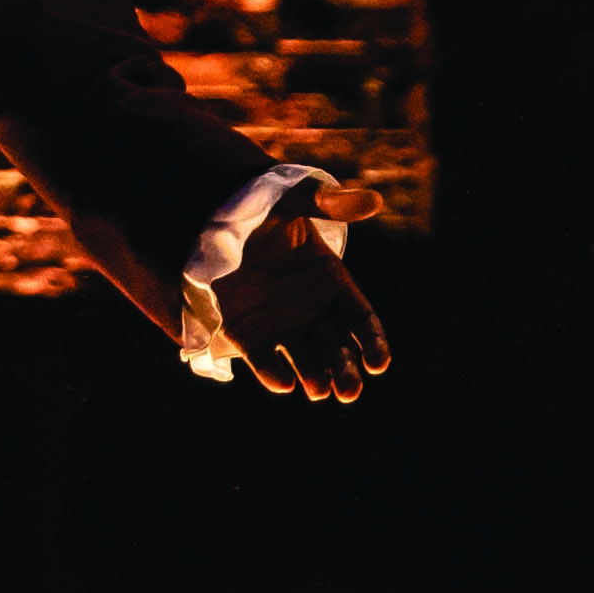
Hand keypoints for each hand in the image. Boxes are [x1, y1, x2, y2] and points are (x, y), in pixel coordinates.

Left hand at [212, 180, 390, 404]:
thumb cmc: (263, 209)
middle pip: (338, 349)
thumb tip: (374, 200)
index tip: (379, 363)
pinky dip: (273, 373)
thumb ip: (331, 204)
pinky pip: (264, 360)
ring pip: (306, 361)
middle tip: (349, 392)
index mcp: (332, 283)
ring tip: (320, 390)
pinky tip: (282, 383)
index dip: (374, 342)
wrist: (214, 220)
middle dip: (346, 371)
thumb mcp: (295, 201)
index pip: (362, 319)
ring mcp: (282, 326)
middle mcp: (312, 311)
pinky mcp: (249, 336)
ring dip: (315, 377)